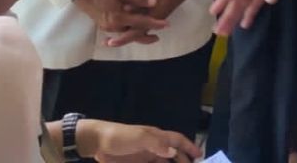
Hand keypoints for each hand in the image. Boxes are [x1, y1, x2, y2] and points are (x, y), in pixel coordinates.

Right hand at [74, 0, 167, 45]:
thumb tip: (155, 3)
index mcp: (118, 19)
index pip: (142, 22)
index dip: (155, 23)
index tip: (167, 24)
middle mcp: (112, 26)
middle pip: (133, 33)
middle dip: (146, 34)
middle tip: (158, 36)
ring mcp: (105, 26)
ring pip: (125, 32)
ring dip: (136, 33)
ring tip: (146, 32)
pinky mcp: (101, 22)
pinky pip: (118, 30)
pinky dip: (126, 30)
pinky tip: (129, 28)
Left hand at [78, 119, 201, 162]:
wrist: (97, 142)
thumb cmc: (120, 136)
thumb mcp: (139, 137)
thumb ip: (157, 144)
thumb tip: (173, 153)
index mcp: (157, 137)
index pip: (177, 141)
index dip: (189, 147)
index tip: (199, 156)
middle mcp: (154, 147)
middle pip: (173, 154)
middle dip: (184, 160)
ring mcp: (146, 156)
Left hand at [106, 0, 195, 47]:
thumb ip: (138, 1)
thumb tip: (124, 10)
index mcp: (151, 16)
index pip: (134, 31)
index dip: (122, 37)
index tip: (110, 42)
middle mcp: (153, 20)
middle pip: (136, 34)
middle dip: (122, 38)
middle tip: (108, 42)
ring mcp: (155, 17)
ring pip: (140, 30)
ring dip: (128, 33)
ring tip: (115, 35)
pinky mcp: (157, 13)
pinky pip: (144, 25)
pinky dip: (135, 27)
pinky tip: (128, 24)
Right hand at [210, 0, 296, 34]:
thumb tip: (268, 0)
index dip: (225, 0)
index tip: (213, 11)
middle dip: (227, 15)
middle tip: (217, 31)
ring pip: (243, 2)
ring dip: (235, 16)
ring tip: (225, 32)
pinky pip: (255, 1)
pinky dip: (250, 12)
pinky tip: (245, 23)